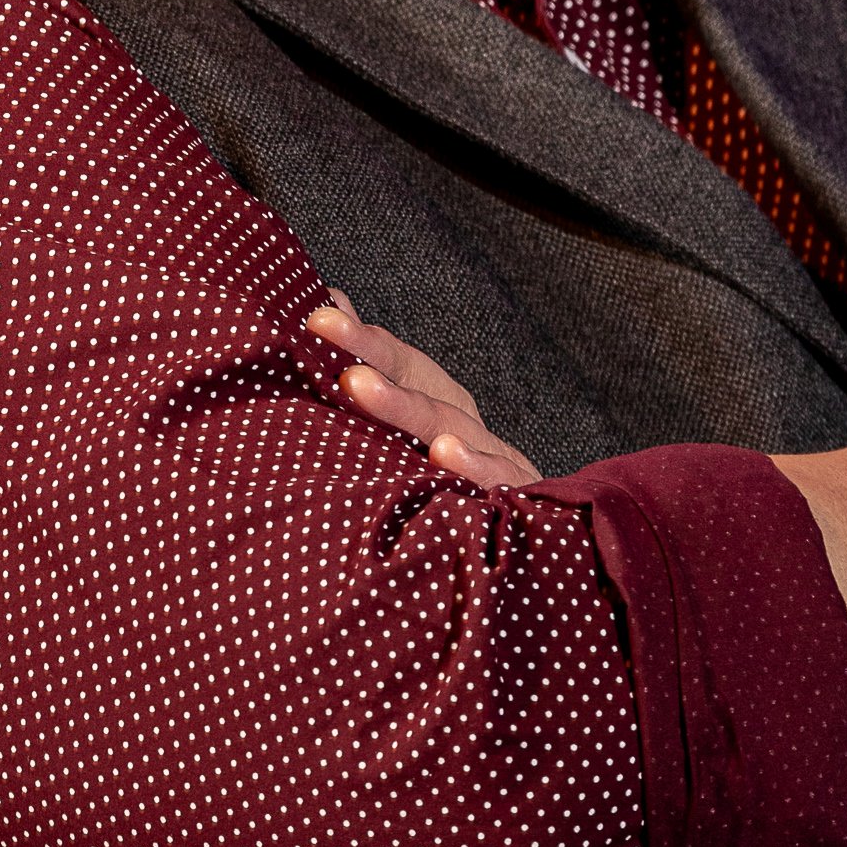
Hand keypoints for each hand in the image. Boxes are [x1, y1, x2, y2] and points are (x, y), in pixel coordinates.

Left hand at [305, 293, 540, 485]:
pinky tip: (444, 451)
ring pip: (442, 422)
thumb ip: (370, 367)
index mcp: (433, 403)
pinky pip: (493, 475)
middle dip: (365, 348)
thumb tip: (331, 303)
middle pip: (411, 377)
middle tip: (321, 321)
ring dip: (400, 403)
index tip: (313, 313)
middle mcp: (458, 420)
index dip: (354, 334)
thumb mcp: (409, 432)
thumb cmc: (447, 485)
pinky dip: (471, 463)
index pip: (392, 360)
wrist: (532, 544)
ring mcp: (487, 452)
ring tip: (355, 383)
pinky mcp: (515, 492)